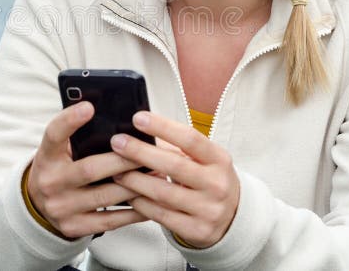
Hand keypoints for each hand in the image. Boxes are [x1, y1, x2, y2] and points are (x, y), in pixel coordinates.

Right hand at [26, 101, 147, 238]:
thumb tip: (116, 117)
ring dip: (135, 185)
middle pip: (89, 169)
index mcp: (47, 156)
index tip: (89, 106)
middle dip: (122, 160)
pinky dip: (133, 211)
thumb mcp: (60, 150)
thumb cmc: (61, 167)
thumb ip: (80, 137)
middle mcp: (50, 182)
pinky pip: (110, 221)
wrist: (39, 206)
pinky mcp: (73, 227)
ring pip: (105, 196)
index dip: (70, 119)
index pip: (54, 134)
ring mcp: (61, 207)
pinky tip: (150, 201)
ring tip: (157, 174)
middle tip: (147, 151)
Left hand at [110, 111, 239, 247]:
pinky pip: (161, 215)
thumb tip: (141, 132)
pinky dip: (141, 203)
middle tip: (118, 143)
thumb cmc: (209, 180)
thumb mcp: (204, 160)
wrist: (232, 219)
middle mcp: (217, 184)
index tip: (138, 118)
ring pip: (163, 192)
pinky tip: (129, 194)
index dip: (163, 127)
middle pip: (174, 165)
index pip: (190, 138)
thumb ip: (177, 147)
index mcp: (219, 159)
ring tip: (116, 171)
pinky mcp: (197, 230)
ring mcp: (208, 209)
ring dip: (135, 180)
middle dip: (141, 152)